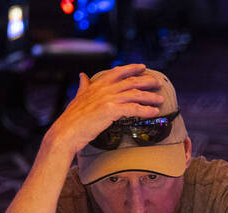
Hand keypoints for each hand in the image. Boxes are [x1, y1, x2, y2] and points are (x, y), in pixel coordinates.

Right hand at [47, 64, 164, 156]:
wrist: (67, 131)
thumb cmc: (72, 118)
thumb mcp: (78, 97)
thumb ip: (83, 86)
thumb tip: (82, 75)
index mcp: (97, 85)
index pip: (117, 72)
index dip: (131, 68)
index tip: (142, 67)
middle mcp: (104, 89)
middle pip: (131, 82)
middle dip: (146, 81)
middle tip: (157, 82)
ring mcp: (108, 98)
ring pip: (135, 94)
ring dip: (150, 97)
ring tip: (160, 99)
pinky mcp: (111, 110)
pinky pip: (134, 109)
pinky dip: (146, 110)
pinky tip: (154, 112)